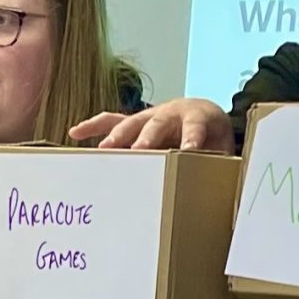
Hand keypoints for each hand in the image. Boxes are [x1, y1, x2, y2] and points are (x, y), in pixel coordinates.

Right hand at [69, 98, 236, 153]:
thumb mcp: (223, 150)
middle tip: (140, 150)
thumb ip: (219, 164)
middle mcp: (171, 112)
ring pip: (132, 123)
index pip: (195, 127)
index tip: (189, 149)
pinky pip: (111, 121)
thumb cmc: (213, 137)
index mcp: (198, 117)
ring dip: (118, 136)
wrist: (205, 115)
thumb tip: (217, 187)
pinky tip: (74, 132)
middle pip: (157, 123)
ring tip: (105, 150)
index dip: (192, 138)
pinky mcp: (136, 123)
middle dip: (147, 138)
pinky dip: (93, 126)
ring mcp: (150, 115)